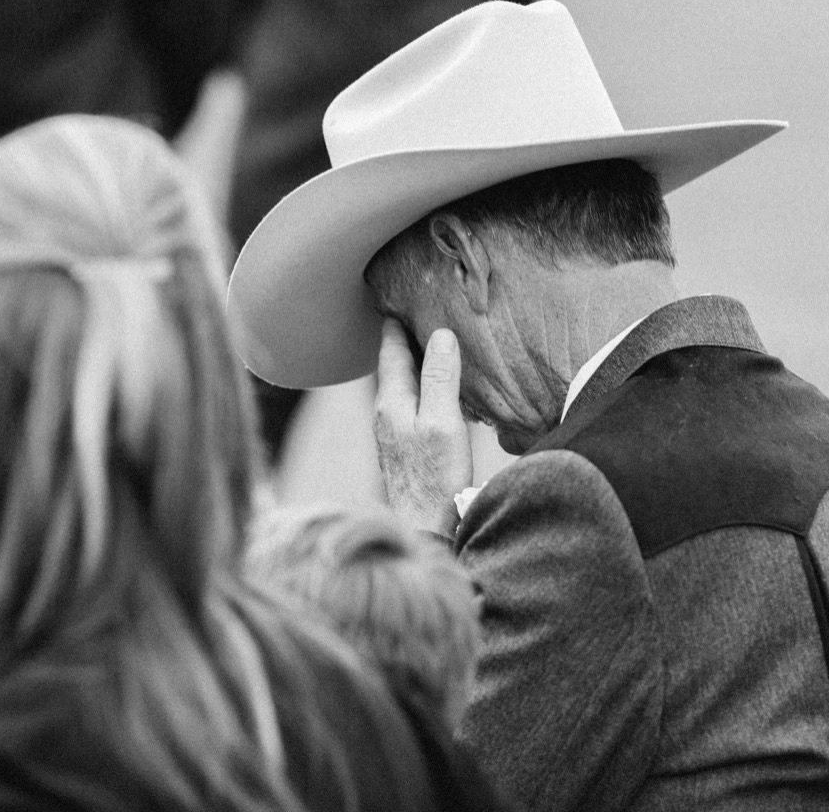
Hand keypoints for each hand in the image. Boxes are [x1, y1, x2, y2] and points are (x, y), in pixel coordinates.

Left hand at [374, 319, 473, 536]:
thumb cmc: (435, 478)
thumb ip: (440, 378)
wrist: (425, 529)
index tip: (396, 298)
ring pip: (400, 386)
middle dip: (402, 341)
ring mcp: (392, 433)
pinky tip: (434, 391)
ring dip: (412, 365)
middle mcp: (385, 414)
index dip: (395, 325)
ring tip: (427, 345)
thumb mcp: (443, 422)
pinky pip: (409, 405)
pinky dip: (419, 388)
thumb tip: (440, 334)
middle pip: (393, 367)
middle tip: (414, 313)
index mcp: (391, 401)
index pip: (390, 351)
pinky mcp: (403, 449)